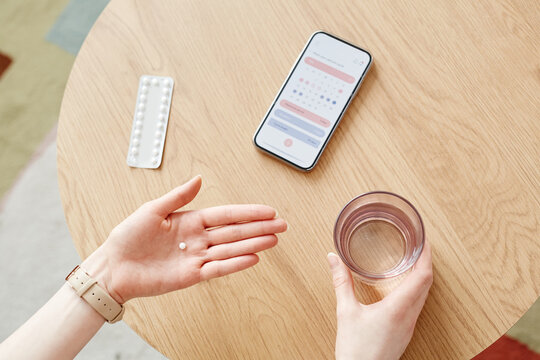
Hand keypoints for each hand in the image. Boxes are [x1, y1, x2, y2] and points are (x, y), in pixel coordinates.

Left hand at [83, 175, 286, 303]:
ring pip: (230, 249)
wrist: (113, 266)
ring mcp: (196, 258)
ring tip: (273, 240)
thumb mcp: (152, 209)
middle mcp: (197, 239)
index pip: (226, 215)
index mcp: (190, 221)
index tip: (268, 211)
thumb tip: (198, 179)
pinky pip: (217, 268)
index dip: (248, 212)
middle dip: (259, 228)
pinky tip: (253, 258)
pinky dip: (235, 264)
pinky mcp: (191, 276)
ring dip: (253, 244)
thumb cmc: (128, 237)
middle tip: (281, 225)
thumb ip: (178, 196)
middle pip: (234, 232)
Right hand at [327, 242, 432, 359]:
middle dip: (425, 261)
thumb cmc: (356, 351)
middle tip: (420, 244)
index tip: (424, 240)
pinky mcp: (405, 332)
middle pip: (427, 283)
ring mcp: (409, 325)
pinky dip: (416, 288)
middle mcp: (409, 316)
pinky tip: (404, 286)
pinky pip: (417, 305)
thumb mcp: (346, 312)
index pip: (423, 276)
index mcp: (399, 308)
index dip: (426, 255)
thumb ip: (341, 283)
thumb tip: (334, 260)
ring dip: (422, 275)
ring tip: (414, 260)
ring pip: (424, 295)